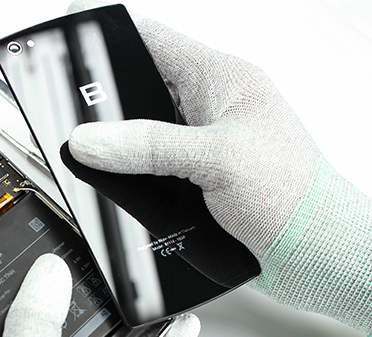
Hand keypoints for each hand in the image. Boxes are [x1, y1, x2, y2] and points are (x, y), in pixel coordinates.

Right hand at [67, 0, 371, 334]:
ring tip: (99, 154)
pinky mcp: (196, 172)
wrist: (311, 251)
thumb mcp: (216, 160)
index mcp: (223, 80)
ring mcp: (201, 140)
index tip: (74, 38)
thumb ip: (150, 146)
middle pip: (140, 86)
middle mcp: (209, 105)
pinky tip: (122, 179)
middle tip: (79, 117)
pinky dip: (131, 169)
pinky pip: (149, 160)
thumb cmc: (293, 197)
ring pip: (141, 128)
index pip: (155, 40)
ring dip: (120, 141)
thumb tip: (92, 139)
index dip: (111, 35)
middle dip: (107, 101)